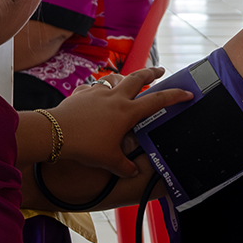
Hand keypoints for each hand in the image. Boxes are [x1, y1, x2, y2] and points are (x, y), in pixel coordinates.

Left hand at [51, 69, 189, 176]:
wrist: (55, 134)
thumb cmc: (85, 146)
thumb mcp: (109, 161)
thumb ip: (125, 166)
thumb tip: (133, 172)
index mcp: (127, 112)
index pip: (158, 101)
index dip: (175, 95)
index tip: (187, 92)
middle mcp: (114, 98)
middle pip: (138, 77)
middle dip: (151, 72)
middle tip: (160, 70)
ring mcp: (96, 93)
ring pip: (114, 79)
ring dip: (123, 78)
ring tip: (126, 80)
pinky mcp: (80, 94)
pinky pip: (91, 88)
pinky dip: (96, 89)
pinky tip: (94, 94)